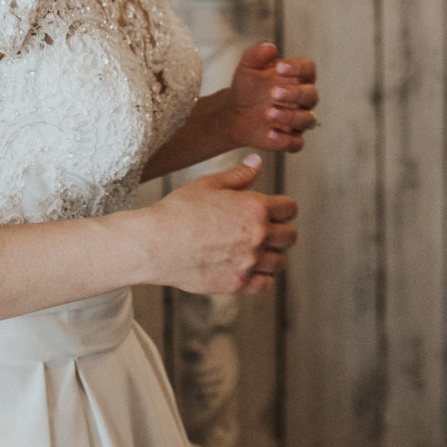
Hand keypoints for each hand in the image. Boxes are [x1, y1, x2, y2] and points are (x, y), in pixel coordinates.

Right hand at [148, 155, 298, 294]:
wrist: (155, 244)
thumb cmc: (178, 211)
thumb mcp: (208, 184)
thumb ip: (239, 174)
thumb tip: (257, 162)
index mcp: (254, 208)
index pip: (290, 208)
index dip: (282, 207)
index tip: (273, 211)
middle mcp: (257, 235)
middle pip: (290, 236)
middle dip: (280, 231)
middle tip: (264, 230)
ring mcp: (249, 262)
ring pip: (280, 262)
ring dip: (271, 255)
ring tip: (254, 250)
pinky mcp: (237, 283)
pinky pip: (266, 284)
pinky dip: (262, 277)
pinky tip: (249, 268)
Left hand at [226, 42, 318, 153]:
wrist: (236, 112)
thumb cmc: (248, 86)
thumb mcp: (248, 67)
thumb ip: (257, 54)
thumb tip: (270, 47)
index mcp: (298, 76)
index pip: (308, 68)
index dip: (298, 68)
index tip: (280, 67)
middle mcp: (303, 98)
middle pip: (311, 95)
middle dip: (295, 94)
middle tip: (273, 93)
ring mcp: (298, 119)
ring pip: (307, 120)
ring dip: (290, 117)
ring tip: (268, 114)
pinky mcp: (291, 138)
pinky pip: (297, 143)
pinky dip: (286, 141)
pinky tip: (271, 134)